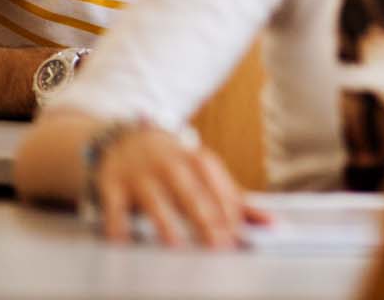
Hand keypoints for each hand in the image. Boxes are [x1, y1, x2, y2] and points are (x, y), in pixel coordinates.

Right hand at [93, 126, 268, 248]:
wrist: (125, 140)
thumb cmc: (175, 164)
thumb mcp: (205, 173)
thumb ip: (235, 199)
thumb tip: (271, 223)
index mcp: (197, 160)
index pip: (217, 187)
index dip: (228, 211)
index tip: (237, 236)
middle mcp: (170, 165)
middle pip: (191, 194)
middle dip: (205, 218)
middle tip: (217, 244)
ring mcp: (140, 174)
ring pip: (154, 199)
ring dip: (164, 221)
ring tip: (175, 245)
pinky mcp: (112, 184)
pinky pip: (113, 206)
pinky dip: (116, 223)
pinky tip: (121, 242)